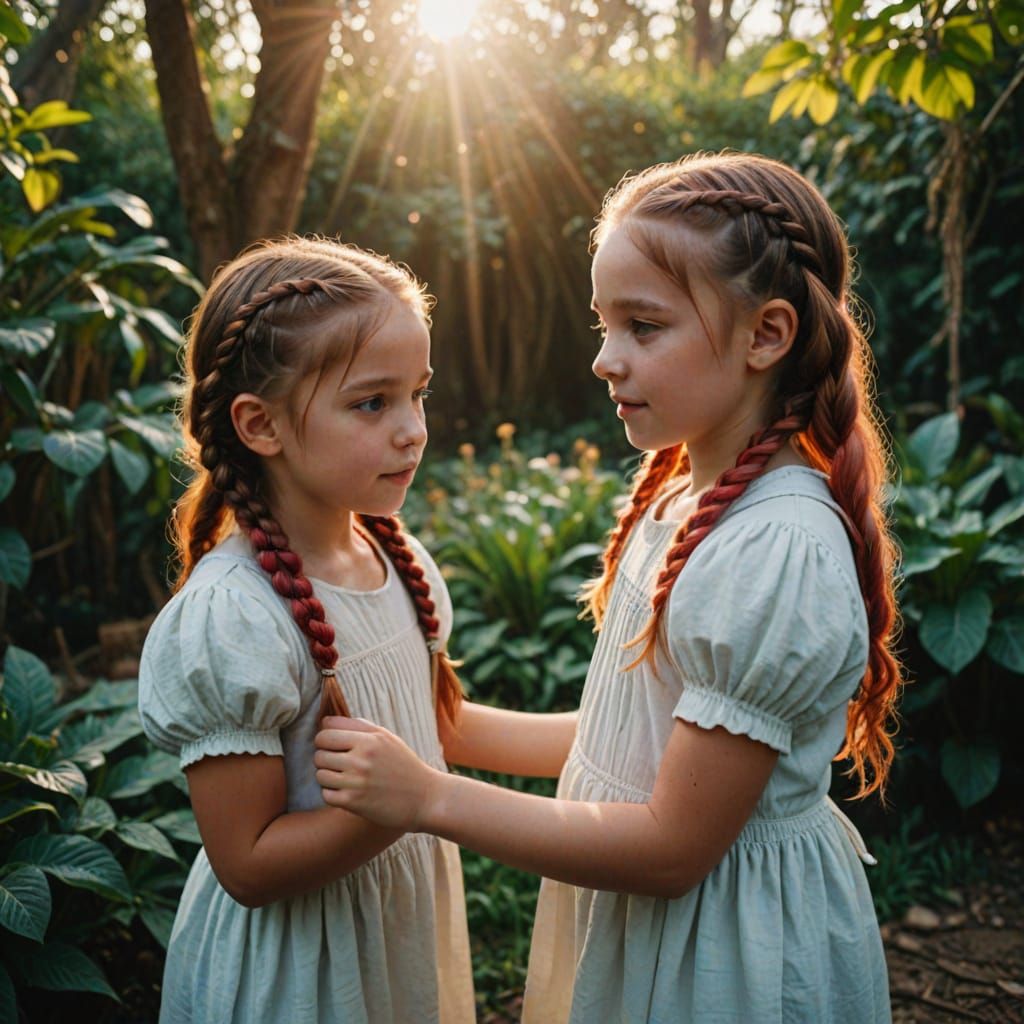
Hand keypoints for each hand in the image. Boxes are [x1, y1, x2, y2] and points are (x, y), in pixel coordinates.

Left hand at [314, 717, 441, 831]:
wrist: (425, 797)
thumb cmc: (404, 765)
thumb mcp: (387, 738)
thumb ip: (358, 726)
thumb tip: (326, 722)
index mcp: (370, 739)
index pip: (325, 733)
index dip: (325, 739)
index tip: (334, 746)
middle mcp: (362, 758)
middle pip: (319, 754)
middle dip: (325, 759)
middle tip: (339, 764)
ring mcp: (357, 781)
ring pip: (320, 775)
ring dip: (328, 777)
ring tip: (343, 778)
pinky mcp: (354, 802)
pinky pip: (326, 795)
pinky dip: (333, 794)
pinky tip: (346, 792)